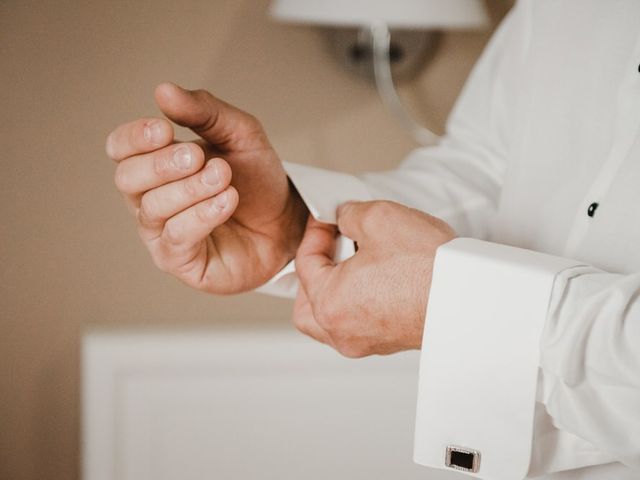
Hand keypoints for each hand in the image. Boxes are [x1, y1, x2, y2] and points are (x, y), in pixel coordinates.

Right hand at [106, 83, 307, 293]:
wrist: (288, 220)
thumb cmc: (257, 179)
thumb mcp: (239, 134)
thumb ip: (204, 111)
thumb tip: (163, 91)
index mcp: (155, 164)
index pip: (120, 148)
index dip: (135, 137)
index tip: (165, 130)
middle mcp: (150, 199)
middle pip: (127, 179)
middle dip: (163, 164)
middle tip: (199, 156)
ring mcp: (162, 233)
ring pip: (153, 208)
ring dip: (190, 189)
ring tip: (223, 177)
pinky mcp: (182, 261)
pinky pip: (177, 237)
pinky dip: (202, 215)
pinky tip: (227, 200)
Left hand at [293, 200, 455, 356]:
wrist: (471, 296)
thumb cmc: (429, 268)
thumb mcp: (380, 218)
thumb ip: (349, 214)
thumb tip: (344, 217)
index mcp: (330, 303)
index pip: (305, 264)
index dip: (315, 233)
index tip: (326, 220)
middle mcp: (343, 330)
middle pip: (307, 303)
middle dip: (313, 271)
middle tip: (331, 246)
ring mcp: (366, 341)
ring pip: (329, 319)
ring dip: (333, 290)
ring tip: (351, 264)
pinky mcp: (389, 342)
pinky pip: (357, 323)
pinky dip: (357, 302)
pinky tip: (376, 279)